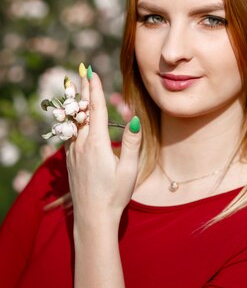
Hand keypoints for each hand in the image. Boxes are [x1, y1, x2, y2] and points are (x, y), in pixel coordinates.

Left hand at [64, 68, 141, 228]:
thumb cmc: (115, 194)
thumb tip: (135, 117)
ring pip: (73, 122)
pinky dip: (72, 120)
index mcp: (97, 144)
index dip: (94, 89)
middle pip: (81, 111)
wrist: (92, 217)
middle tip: (81, 70)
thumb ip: (131, 142)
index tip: (93, 72)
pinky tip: (74, 119)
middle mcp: (81, 145)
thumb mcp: (129, 169)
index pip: (95, 109)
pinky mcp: (69, 161)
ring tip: (76, 87)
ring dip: (76, 103)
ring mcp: (72, 152)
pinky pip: (69, 135)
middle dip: (82, 89)